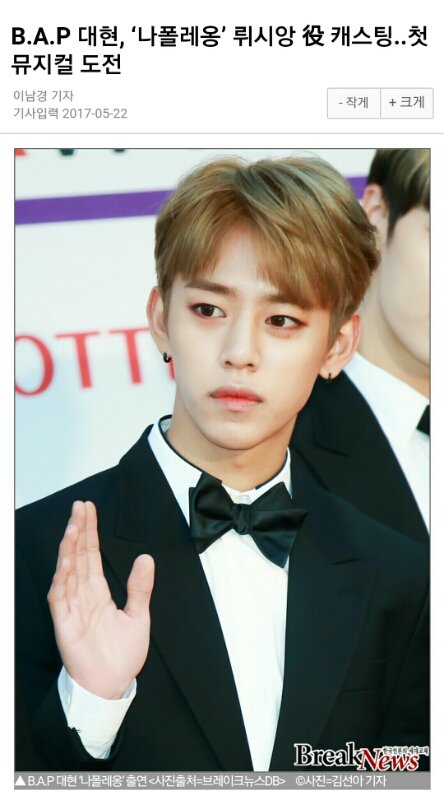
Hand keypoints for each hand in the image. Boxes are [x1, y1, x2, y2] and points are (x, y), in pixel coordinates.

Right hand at [48, 500, 153, 698]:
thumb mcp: (139, 616)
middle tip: (79, 507)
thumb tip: (146, 558)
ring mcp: (72, 608)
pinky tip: (67, 561)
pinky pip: (60, 597)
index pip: (91, 556)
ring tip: (73, 527)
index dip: (90, 533)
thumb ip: (140, 588)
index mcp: (98, 593)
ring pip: (67, 572)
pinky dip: (63, 578)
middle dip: (78, 531)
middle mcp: (82, 596)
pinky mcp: (64, 624)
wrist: (112, 686)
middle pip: (78, 557)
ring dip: (69, 549)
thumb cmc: (121, 657)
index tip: (88, 510)